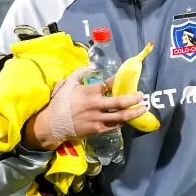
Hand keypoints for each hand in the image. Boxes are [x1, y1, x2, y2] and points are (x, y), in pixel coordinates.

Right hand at [24, 74, 144, 150]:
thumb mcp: (67, 83)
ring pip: (121, 116)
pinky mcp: (97, 129)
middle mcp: (97, 105)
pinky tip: (128, 119)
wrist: (53, 124)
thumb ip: (79, 73)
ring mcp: (98, 118)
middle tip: (142, 96)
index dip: (118, 82)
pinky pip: (114, 126)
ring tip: (143, 109)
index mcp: (90, 91)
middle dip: (134, 98)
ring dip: (133, 112)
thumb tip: (89, 65)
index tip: (124, 80)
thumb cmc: (60, 102)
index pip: (109, 84)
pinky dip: (122, 122)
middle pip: (120, 102)